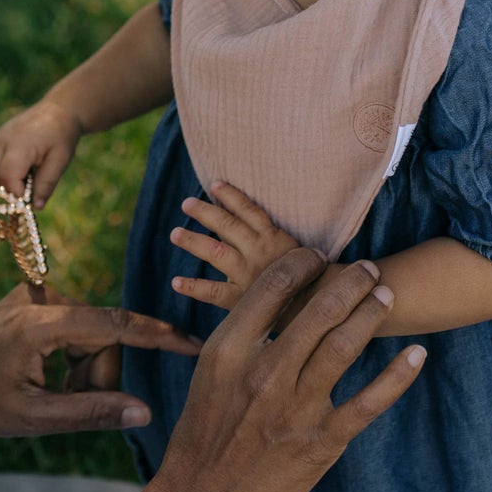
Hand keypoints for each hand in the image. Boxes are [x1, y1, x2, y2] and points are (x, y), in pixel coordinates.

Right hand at [0, 99, 82, 208]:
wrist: (58, 111)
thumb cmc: (62, 136)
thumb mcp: (60, 161)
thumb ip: (47, 183)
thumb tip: (36, 207)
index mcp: (20, 145)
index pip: (7, 177)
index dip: (15, 194)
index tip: (28, 203)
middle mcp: (3, 140)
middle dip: (5, 192)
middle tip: (25, 197)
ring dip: (0, 185)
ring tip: (22, 185)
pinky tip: (18, 176)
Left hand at [0, 284, 199, 435]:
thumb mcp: (34, 419)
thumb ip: (91, 413)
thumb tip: (144, 412)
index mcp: (43, 326)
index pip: (117, 326)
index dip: (159, 337)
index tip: (194, 344)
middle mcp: (43, 301)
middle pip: (104, 338)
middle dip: (96, 376)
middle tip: (65, 404)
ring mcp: (37, 297)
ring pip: (92, 337)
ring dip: (81, 370)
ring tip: (48, 392)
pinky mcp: (33, 300)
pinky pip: (75, 329)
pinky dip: (69, 357)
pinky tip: (39, 374)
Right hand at [154, 251, 424, 491]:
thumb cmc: (205, 431)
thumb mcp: (209, 373)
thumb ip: (242, 336)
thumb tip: (276, 297)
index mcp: (230, 350)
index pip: (274, 286)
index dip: (303, 263)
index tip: (318, 258)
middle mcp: (265, 373)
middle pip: (320, 308)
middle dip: (350, 281)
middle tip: (367, 270)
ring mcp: (296, 407)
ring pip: (347, 343)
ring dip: (372, 313)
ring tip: (385, 296)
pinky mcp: (323, 441)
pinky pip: (371, 401)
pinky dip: (399, 375)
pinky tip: (416, 355)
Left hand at [171, 181, 298, 309]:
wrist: (316, 306)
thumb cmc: (301, 275)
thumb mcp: (288, 248)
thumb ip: (262, 234)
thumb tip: (232, 217)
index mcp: (273, 237)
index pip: (249, 210)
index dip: (231, 196)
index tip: (214, 184)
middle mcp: (259, 252)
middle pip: (228, 226)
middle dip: (205, 212)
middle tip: (186, 203)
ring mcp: (249, 275)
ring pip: (216, 253)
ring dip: (194, 241)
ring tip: (175, 233)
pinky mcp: (241, 299)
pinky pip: (214, 292)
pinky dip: (194, 287)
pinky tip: (175, 282)